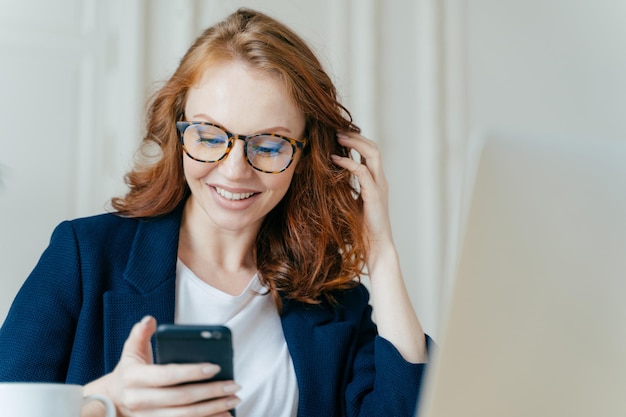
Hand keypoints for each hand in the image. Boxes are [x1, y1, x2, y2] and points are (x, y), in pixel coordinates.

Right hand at [83, 316, 239, 416]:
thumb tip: (149, 319)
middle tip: (233, 384)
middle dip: (211, 392)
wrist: (112, 400)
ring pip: (185, 416)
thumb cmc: (129, 370)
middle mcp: (139, 400)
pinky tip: (225, 415)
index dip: (192, 372)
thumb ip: (141, 333)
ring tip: (234, 399)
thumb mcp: (131, 350)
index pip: (167, 375)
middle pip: (181, 398)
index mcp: (134, 378)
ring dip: (213, 409)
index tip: (215, 367)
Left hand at [331, 131, 393, 250]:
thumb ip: (344, 190)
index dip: (357, 141)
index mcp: (376, 181)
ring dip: (354, 143)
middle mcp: (380, 180)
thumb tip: (326, 182)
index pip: (370, 153)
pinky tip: (335, 159)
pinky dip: (348, 162)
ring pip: (372, 154)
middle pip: (373, 148)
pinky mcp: (374, 195)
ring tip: (337, 138)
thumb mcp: (351, 204)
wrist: (376, 247)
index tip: (338, 135)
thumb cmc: (361, 229)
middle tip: (336, 130)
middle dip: (355, 136)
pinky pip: (362, 172)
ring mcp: (379, 186)